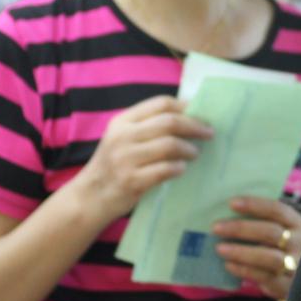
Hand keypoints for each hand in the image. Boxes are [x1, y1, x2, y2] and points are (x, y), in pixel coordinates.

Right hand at [72, 96, 211, 219]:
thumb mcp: (122, 138)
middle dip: (194, 126)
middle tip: (208, 133)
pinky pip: (164, 170)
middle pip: (168, 122)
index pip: (160, 104)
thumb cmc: (113, 165)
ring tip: (195, 153)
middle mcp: (123, 136)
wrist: (91, 196)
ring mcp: (125, 159)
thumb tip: (187, 116)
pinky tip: (182, 169)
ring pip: (169, 145)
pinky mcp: (131, 180)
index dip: (184, 106)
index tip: (200, 112)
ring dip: (188, 148)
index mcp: (122, 121)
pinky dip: (178, 168)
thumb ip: (146, 126)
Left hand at [212, 196, 300, 300]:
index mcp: (297, 223)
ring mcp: (296, 266)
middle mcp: (300, 243)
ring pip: (269, 257)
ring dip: (241, 252)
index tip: (231, 203)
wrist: (298, 280)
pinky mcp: (287, 286)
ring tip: (219, 248)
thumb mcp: (280, 231)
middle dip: (241, 228)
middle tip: (216, 227)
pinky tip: (229, 265)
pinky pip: (264, 277)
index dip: (255, 205)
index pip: (277, 210)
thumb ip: (261, 221)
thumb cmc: (280, 248)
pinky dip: (244, 270)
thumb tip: (227, 211)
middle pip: (271, 232)